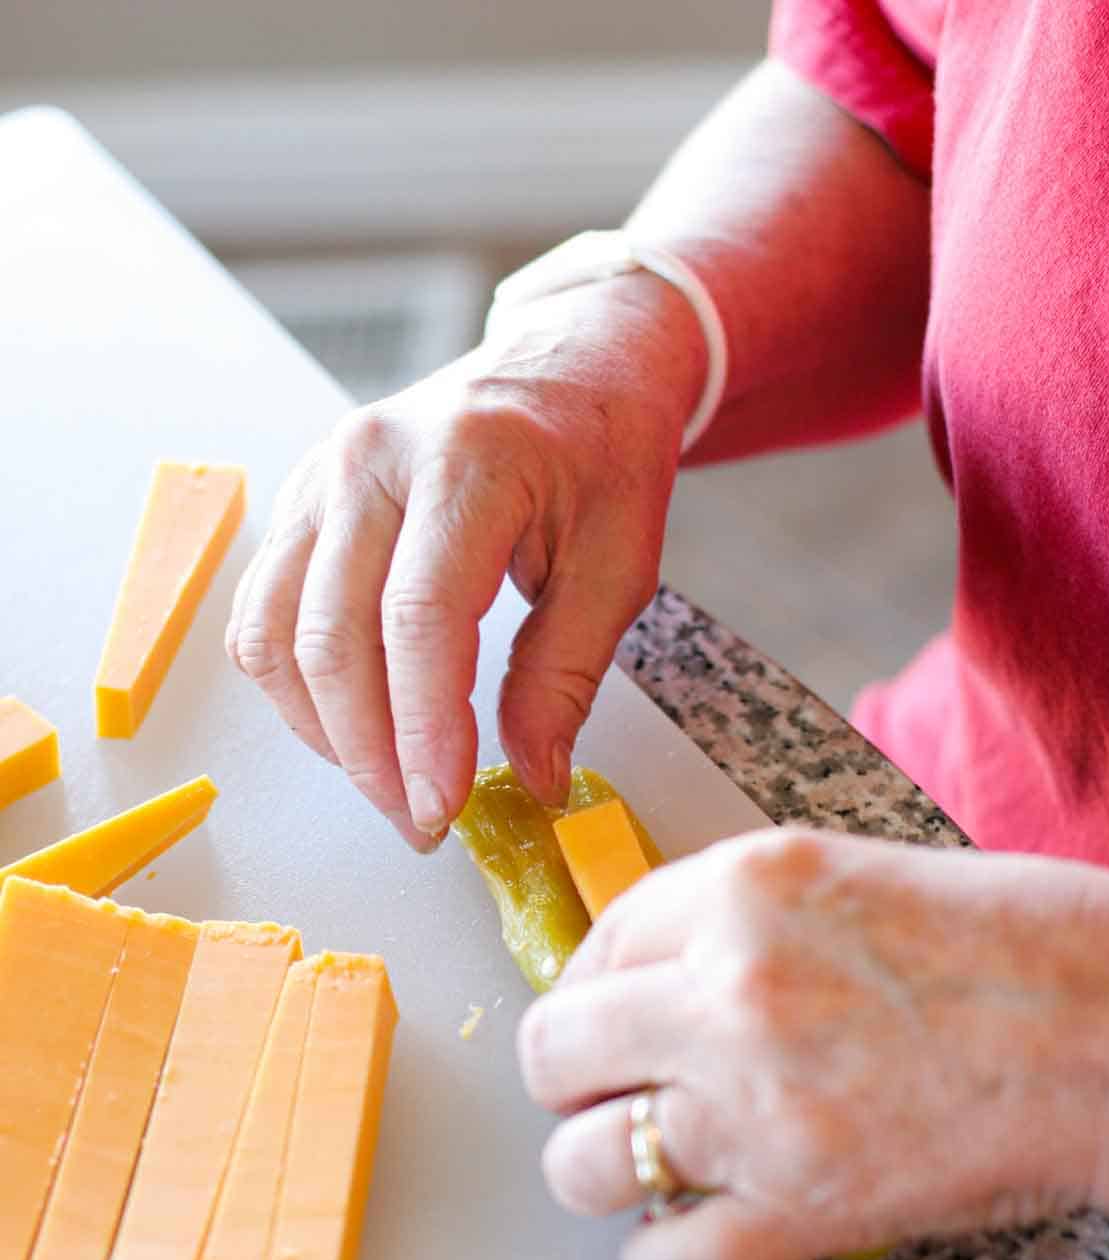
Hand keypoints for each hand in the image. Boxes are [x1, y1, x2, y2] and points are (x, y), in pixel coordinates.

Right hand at [226, 279, 705, 849]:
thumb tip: (530, 778)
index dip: (421, 730)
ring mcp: (320, 476)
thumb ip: (565, 673)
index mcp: (467, 459)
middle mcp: (371, 459)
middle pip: (334, 638)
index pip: (418, 618)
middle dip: (371, 754)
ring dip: (325, 732)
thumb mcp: (620, 562)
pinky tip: (353, 725)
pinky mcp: (299, 502)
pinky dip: (296, 688)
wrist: (565, 364)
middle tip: (420, 822)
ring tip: (388, 783)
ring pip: (278, 635)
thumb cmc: (600, 454)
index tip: (442, 806)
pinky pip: (265, 614)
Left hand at [517, 826, 1108, 1259]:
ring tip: (656, 1165)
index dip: (596, 990)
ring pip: (582, 1164)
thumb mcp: (852, 877)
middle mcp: (727, 992)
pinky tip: (694, 1236)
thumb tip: (648, 977)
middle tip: (619, 1093)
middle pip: (554, 1055)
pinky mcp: (802, 1211)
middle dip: (577, 1080)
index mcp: (742, 890)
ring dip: (606, 1171)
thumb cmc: (1020, 944)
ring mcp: (756, 1109)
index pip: (595, 941)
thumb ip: (737, 920)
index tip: (614, 1019)